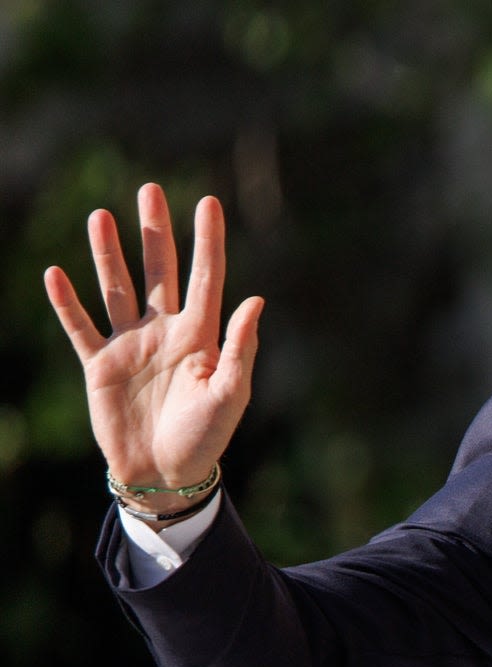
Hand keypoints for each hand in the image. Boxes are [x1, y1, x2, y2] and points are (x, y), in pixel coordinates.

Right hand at [44, 183, 263, 510]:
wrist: (165, 474)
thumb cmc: (206, 437)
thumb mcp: (230, 395)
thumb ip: (240, 349)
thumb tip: (256, 300)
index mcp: (201, 336)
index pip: (205, 277)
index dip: (207, 240)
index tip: (208, 202)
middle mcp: (165, 331)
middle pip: (159, 271)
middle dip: (154, 233)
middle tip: (149, 190)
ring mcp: (131, 345)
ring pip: (117, 288)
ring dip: (108, 255)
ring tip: (101, 216)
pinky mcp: (100, 366)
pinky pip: (81, 328)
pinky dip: (67, 303)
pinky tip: (57, 273)